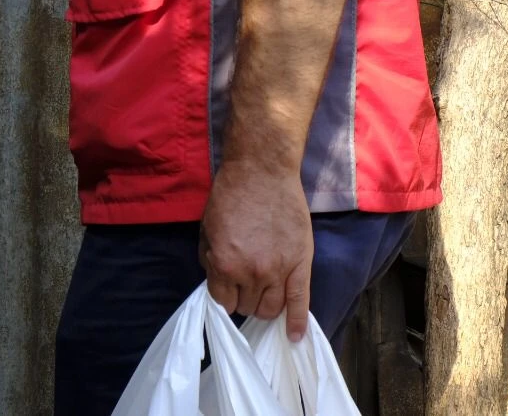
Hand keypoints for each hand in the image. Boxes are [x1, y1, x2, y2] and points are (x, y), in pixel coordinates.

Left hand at [199, 162, 313, 339]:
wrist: (262, 171)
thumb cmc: (230, 195)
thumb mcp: (207, 229)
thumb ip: (211, 261)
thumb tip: (218, 284)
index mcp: (225, 264)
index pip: (222, 303)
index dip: (224, 297)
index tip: (227, 290)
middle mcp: (251, 273)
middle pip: (247, 308)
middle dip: (243, 299)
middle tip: (245, 285)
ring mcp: (278, 271)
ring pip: (271, 309)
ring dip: (264, 306)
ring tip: (263, 294)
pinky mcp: (301, 265)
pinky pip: (301, 303)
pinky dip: (297, 323)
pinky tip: (294, 336)